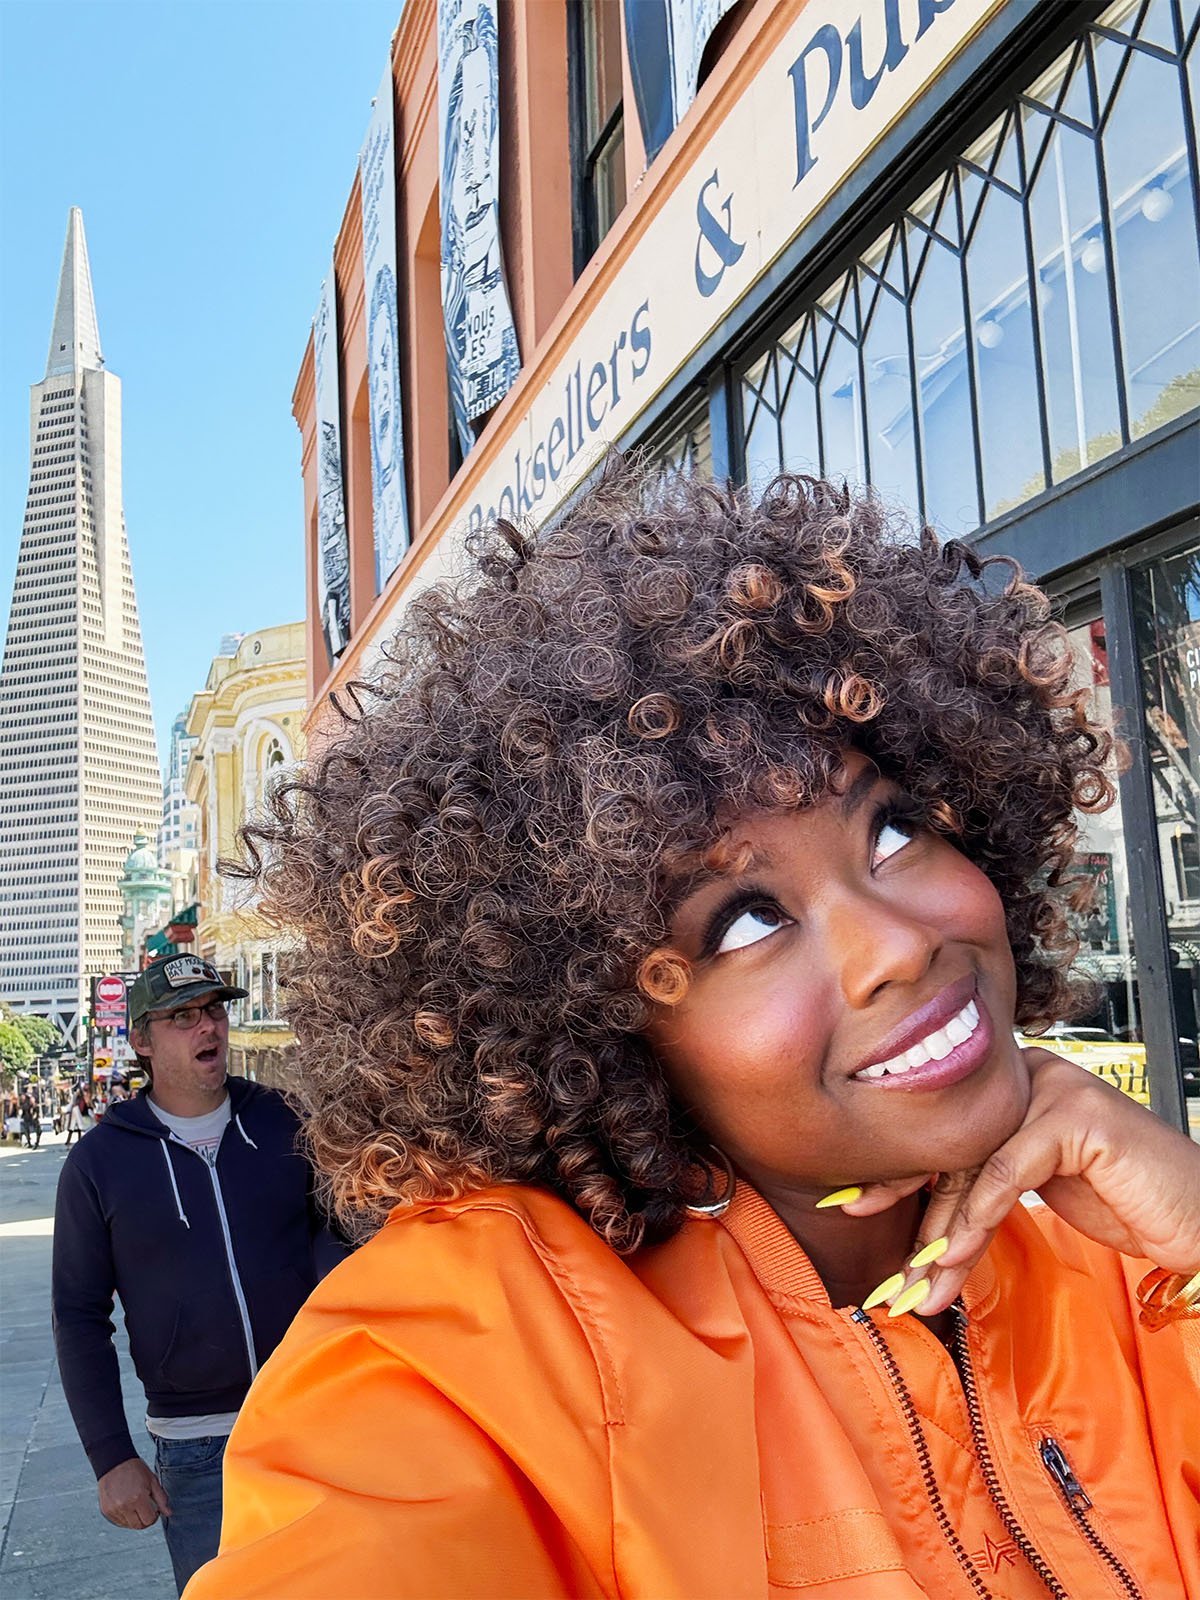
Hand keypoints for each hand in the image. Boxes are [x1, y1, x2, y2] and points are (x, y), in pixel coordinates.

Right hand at [97, 1456, 170, 1529]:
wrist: (114, 1462)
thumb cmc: (135, 1470)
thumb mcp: (152, 1480)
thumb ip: (161, 1499)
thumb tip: (169, 1513)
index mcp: (138, 1498)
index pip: (148, 1520)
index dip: (154, 1517)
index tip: (154, 1510)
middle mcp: (125, 1506)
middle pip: (138, 1526)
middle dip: (145, 1520)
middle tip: (146, 1509)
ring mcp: (114, 1509)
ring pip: (128, 1525)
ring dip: (134, 1519)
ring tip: (135, 1505)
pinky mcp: (106, 1510)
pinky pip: (118, 1522)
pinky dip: (124, 1517)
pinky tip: (126, 1505)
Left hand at [846, 1050, 1199, 1316]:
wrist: (1198, 1218)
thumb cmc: (1124, 1201)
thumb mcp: (1037, 1188)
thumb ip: (983, 1185)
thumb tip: (917, 1226)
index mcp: (1012, 1084)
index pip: (942, 1127)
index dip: (895, 1170)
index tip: (850, 1205)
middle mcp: (1027, 1075)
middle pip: (950, 1144)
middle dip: (911, 1213)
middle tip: (885, 1270)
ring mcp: (1053, 1088)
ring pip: (972, 1164)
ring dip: (943, 1235)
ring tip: (919, 1284)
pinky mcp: (1076, 1115)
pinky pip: (1005, 1171)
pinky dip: (977, 1217)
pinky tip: (955, 1256)